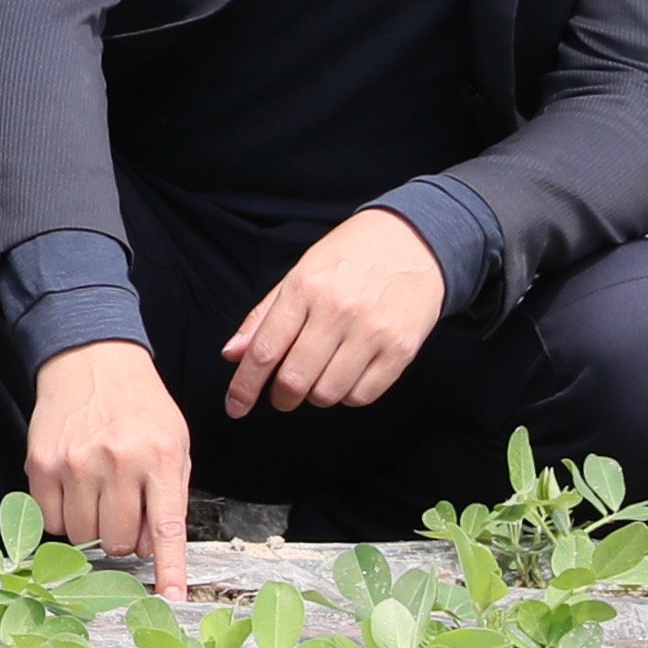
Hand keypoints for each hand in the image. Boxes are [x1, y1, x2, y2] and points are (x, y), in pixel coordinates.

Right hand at [26, 340, 195, 601]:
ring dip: (92, 527)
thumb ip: (169, 496)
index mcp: (160, 456)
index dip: (170, 569)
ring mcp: (76, 463)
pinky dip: (62, 516)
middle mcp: (118, 461)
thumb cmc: (138, 405)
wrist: (91, 359)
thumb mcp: (173, 442)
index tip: (171, 600)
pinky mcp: (41, 463)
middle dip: (124, 537)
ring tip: (96, 495)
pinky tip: (71, 489)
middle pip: (119, 541)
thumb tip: (149, 550)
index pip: (167, 528)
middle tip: (122, 509)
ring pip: (83, 536)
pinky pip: (50, 520)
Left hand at [220, 210, 450, 420]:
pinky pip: (362, 395)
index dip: (244, 387)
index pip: (264, 350)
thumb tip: (232, 355)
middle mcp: (338, 310)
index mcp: (305, 288)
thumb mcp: (300, 273)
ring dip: (314, 396)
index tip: (235, 407)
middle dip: (280, 397)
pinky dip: (347, 395)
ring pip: (327, 393)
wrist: (415, 241)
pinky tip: (346, 375)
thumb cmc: (350, 257)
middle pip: (294, 380)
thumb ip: (264, 316)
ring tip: (318, 376)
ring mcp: (372, 331)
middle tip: (282, 394)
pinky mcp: (401, 349)